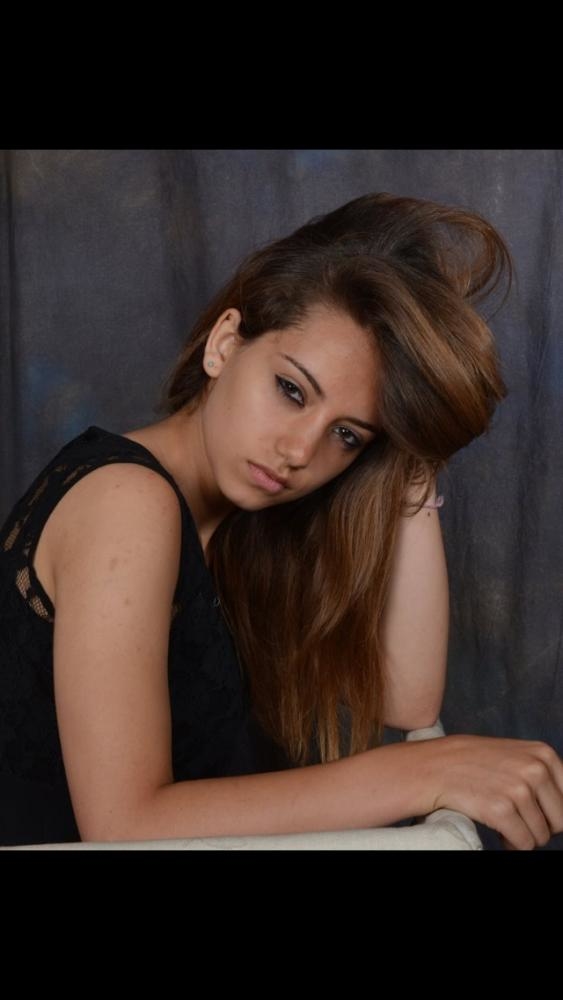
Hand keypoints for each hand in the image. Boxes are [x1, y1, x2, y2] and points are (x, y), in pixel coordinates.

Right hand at [424, 735, 562, 849]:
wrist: (432, 767)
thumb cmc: (473, 764)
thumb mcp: (515, 756)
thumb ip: (541, 774)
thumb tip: (562, 811)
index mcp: (543, 754)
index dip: (551, 812)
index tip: (534, 813)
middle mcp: (535, 769)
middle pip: (560, 821)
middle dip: (539, 827)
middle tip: (516, 819)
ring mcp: (518, 788)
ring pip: (541, 836)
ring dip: (523, 836)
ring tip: (504, 823)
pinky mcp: (501, 809)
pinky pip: (523, 844)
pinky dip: (512, 845)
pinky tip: (498, 832)